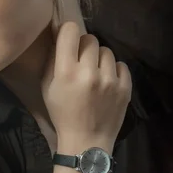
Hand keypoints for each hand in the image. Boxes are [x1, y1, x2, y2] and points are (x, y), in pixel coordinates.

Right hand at [40, 21, 132, 146]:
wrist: (86, 142)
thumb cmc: (62, 113)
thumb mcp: (47, 86)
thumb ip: (52, 59)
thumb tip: (59, 33)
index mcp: (66, 71)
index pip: (71, 31)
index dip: (68, 32)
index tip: (67, 40)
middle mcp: (89, 72)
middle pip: (90, 39)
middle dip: (84, 47)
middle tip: (81, 61)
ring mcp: (110, 80)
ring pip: (106, 51)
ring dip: (99, 59)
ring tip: (95, 73)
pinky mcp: (125, 87)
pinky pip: (121, 64)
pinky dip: (113, 70)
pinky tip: (106, 81)